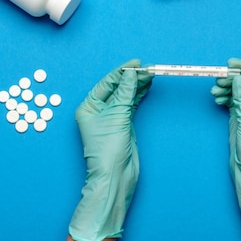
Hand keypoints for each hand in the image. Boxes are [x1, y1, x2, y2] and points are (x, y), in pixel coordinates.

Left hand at [68, 59, 152, 240]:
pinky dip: (139, 95)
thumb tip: (131, 74)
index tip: (137, 64)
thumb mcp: (117, 116)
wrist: (115, 176)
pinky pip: (131, 104)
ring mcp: (111, 117)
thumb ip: (125, 94)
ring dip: (138, 85)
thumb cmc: (108, 150)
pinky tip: (147, 86)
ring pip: (126, 95)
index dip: (122, 72)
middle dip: (132, 78)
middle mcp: (98, 110)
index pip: (107, 83)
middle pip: (117, 88)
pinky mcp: (123, 124)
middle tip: (149, 69)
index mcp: (88, 107)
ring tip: (151, 74)